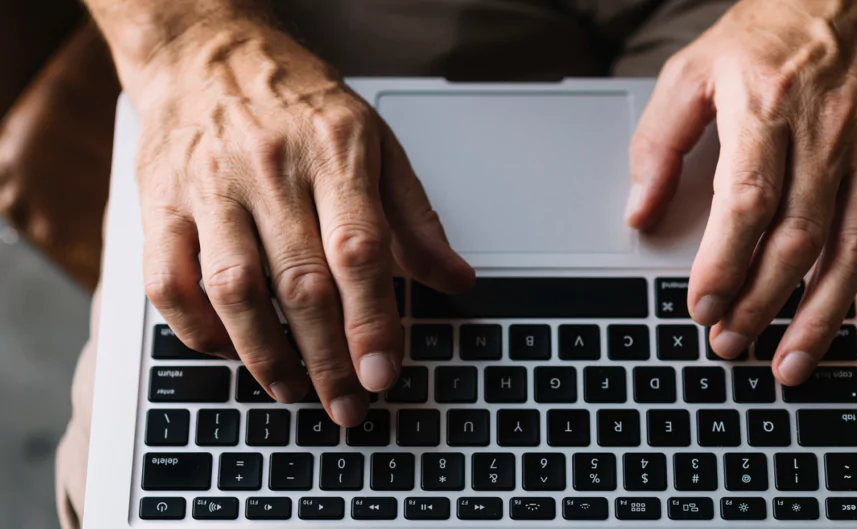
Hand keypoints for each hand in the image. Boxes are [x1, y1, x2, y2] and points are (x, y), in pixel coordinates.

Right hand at [130, 22, 473, 423]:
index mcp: (334, 153)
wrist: (209, 55)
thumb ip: (415, 218)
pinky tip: (231, 349)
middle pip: (299, 283)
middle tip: (346, 404)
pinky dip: (199, 331)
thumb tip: (456, 279)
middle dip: (327, 358)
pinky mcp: (160, 203)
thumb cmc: (299, 102)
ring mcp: (209, 187)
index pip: (357, 250)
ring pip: (233, 290)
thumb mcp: (377, 142)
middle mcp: (270, 169)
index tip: (382, 372)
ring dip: (265, 355)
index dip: (372, 320)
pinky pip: (169, 284)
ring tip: (294, 388)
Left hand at [626, 0, 856, 383]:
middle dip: (761, 303)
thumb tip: (639, 211)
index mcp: (768, 108)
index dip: (724, 263)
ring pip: (851, 253)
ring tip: (791, 365)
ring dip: (820, 319)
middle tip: (730, 344)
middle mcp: (828, 136)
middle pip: (797, 238)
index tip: (700, 307)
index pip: (747, 202)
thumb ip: (660, 140)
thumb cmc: (777, 30)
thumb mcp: (697, 67)